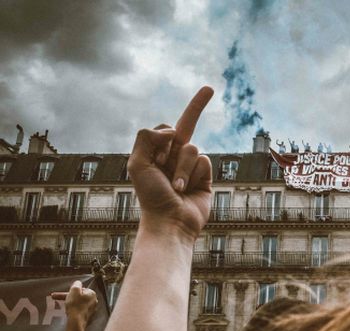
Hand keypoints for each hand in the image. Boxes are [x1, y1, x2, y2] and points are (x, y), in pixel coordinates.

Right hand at [51, 280, 97, 323]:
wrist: (76, 322)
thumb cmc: (75, 305)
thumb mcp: (74, 291)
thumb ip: (76, 285)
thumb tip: (78, 283)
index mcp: (92, 294)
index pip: (81, 290)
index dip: (71, 292)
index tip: (62, 295)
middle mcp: (94, 301)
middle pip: (80, 297)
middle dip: (70, 298)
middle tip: (61, 300)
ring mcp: (92, 310)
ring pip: (80, 304)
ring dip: (72, 304)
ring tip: (65, 306)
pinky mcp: (88, 317)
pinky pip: (80, 311)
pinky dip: (74, 310)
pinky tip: (69, 313)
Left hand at [127, 87, 213, 240]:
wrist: (170, 222)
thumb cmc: (151, 197)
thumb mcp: (138, 165)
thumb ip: (147, 139)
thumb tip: (171, 129)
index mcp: (155, 153)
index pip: (163, 129)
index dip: (164, 133)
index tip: (166, 138)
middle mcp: (173, 157)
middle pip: (187, 124)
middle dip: (198, 105)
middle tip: (210, 88)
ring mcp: (191, 166)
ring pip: (192, 148)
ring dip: (183, 167)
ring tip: (177, 186)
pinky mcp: (206, 176)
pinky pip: (204, 160)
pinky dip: (195, 173)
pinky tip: (189, 189)